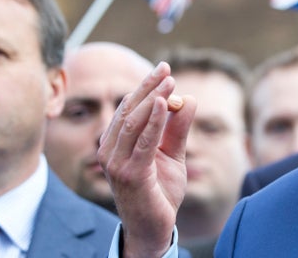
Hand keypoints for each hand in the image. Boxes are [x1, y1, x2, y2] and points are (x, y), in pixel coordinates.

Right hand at [98, 62, 195, 257]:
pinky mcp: (131, 175)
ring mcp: (117, 164)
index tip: (164, 70)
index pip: (127, 107)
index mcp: (115, 143)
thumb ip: (178, 128)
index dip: (145, 87)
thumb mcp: (173, 153)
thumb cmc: (159, 190)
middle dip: (148, 87)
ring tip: (169, 82)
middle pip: (128, 110)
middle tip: (166, 69)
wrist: (154, 228)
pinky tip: (164, 104)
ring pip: (133, 122)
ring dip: (152, 98)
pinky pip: (144, 142)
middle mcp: (110, 152)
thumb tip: (188, 98)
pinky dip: (154, 121)